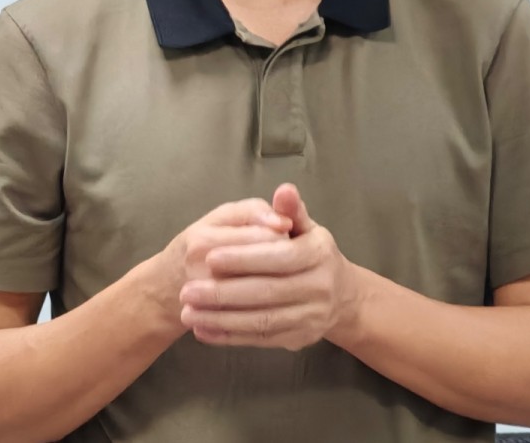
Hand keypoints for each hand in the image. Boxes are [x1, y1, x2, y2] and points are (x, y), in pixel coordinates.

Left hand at [177, 183, 359, 350]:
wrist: (342, 297)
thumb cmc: (313, 254)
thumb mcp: (307, 228)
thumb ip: (290, 211)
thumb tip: (284, 190)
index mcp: (320, 254)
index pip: (280, 256)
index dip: (245, 258)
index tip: (210, 258)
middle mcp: (320, 288)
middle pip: (267, 292)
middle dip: (223, 293)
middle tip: (187, 291)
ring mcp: (311, 317)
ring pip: (261, 320)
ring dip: (221, 319)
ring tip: (188, 313)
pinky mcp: (299, 340)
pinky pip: (260, 339)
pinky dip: (230, 336)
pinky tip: (204, 330)